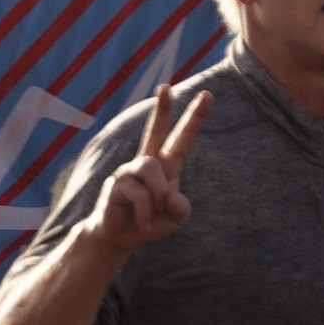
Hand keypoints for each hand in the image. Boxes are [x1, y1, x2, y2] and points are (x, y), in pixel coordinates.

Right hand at [88, 85, 209, 256]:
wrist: (120, 238)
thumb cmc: (150, 222)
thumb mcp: (174, 218)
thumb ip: (180, 208)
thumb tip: (171, 194)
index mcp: (165, 165)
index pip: (181, 139)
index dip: (194, 119)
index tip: (207, 95)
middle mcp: (146, 162)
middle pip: (155, 131)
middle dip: (162, 109)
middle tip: (165, 87)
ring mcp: (129, 170)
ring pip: (151, 168)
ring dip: (157, 196)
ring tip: (151, 215)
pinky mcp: (117, 183)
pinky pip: (139, 194)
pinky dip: (146, 214)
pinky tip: (141, 223)